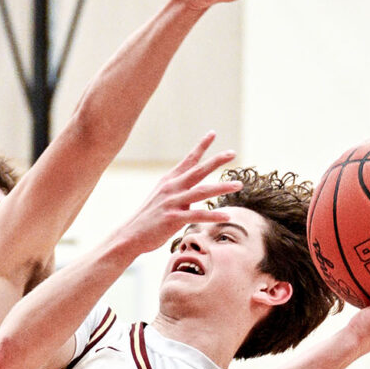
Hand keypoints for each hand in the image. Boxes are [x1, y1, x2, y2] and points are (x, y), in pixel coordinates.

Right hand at [118, 132, 240, 255]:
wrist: (130, 235)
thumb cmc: (148, 219)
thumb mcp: (162, 199)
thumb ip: (179, 194)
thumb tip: (194, 197)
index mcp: (169, 181)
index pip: (188, 160)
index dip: (201, 146)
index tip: (213, 133)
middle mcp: (171, 188)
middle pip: (198, 171)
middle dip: (216, 160)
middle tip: (233, 153)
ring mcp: (172, 202)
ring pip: (202, 191)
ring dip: (222, 187)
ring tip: (238, 185)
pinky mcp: (173, 218)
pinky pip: (197, 215)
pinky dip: (213, 215)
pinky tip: (227, 215)